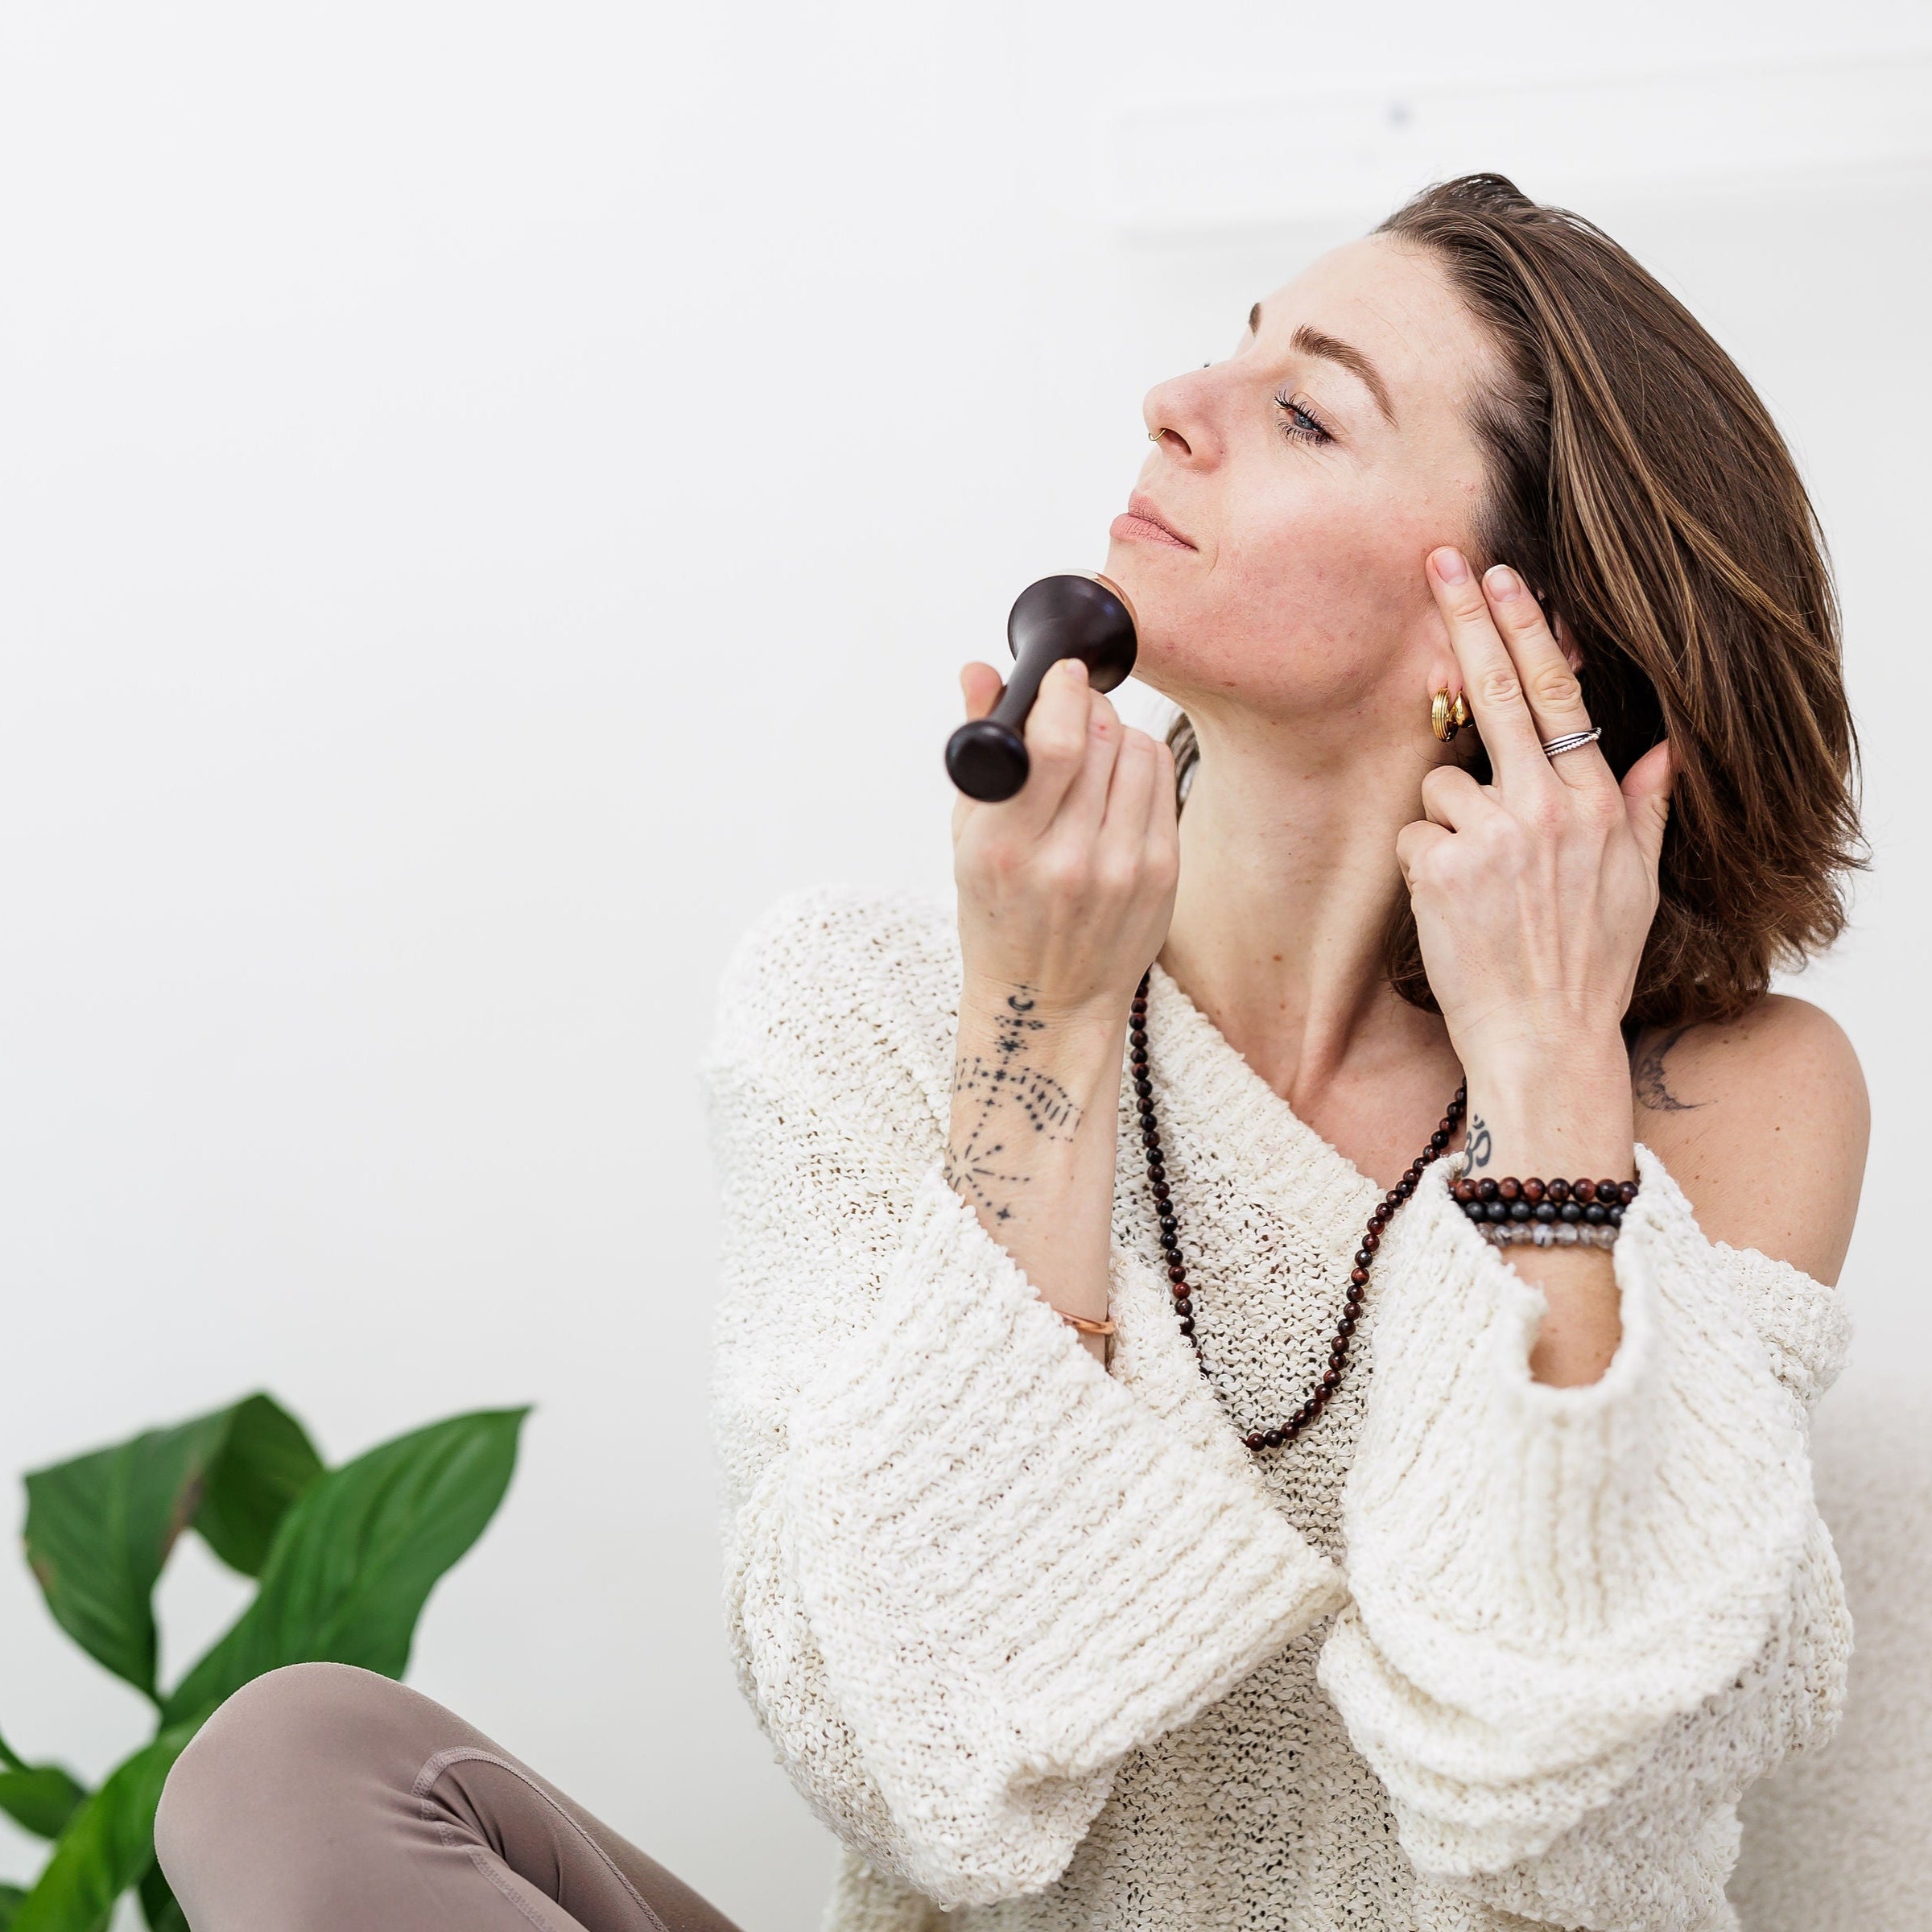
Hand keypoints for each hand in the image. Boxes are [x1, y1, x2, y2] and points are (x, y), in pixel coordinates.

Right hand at [951, 655, 1179, 1022]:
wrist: (1049, 1003)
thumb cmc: (999, 916)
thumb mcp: (968, 838)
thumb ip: (979, 749)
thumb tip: (980, 672)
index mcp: (1004, 849)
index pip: (1052, 743)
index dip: (1062, 691)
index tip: (1059, 675)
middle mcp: (1067, 861)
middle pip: (1100, 734)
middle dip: (1085, 703)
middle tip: (1070, 706)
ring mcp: (1122, 869)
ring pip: (1137, 748)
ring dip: (1114, 730)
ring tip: (1090, 749)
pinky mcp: (1162, 874)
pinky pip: (1162, 780)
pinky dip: (1139, 763)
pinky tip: (1116, 781)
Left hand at [1396, 550, 1673, 1081]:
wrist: (1543, 1041)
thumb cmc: (1588, 968)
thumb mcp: (1637, 888)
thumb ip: (1645, 810)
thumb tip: (1660, 750)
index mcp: (1598, 804)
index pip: (1560, 695)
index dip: (1527, 630)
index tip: (1504, 577)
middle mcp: (1548, 806)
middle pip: (1498, 690)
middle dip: (1465, 619)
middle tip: (1437, 560)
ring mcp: (1494, 832)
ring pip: (1441, 781)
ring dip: (1446, 819)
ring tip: (1475, 883)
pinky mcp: (1443, 864)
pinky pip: (1414, 833)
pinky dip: (1423, 863)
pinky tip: (1450, 906)